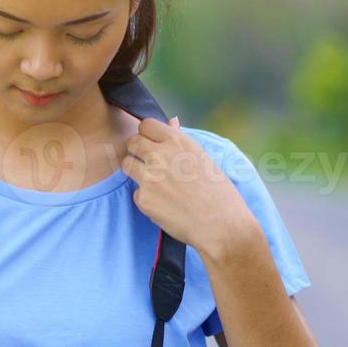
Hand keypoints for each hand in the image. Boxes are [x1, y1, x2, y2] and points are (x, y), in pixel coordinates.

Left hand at [121, 116, 258, 257]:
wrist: (221, 225)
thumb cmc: (218, 193)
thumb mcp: (203, 158)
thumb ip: (180, 141)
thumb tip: (172, 121)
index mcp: (178, 141)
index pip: (146, 125)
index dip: (147, 135)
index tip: (153, 144)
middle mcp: (160, 155)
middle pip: (131, 142)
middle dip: (136, 150)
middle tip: (148, 163)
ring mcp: (149, 176)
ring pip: (126, 164)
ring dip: (135, 171)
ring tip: (154, 182)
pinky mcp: (144, 198)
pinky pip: (136, 192)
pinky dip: (146, 198)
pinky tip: (164, 204)